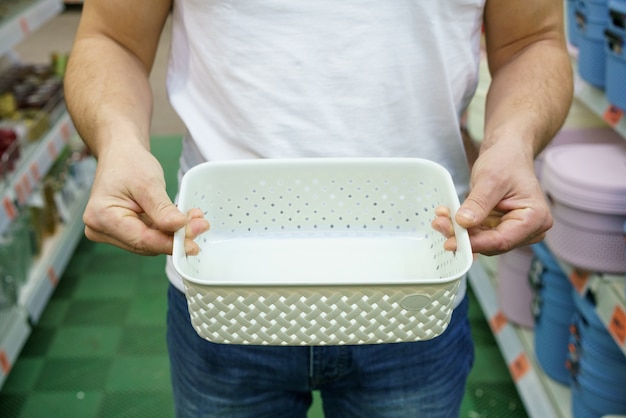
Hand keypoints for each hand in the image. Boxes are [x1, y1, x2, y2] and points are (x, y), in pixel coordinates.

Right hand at [82, 144, 209, 255]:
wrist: (120, 154)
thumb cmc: (128, 163)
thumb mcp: (148, 183)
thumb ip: (163, 209)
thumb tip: (179, 228)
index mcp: (102, 217)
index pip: (141, 240)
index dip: (170, 244)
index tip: (193, 245)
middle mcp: (101, 229)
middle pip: (146, 243)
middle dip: (175, 237)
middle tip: (201, 226)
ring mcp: (111, 232)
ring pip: (150, 242)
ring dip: (174, 234)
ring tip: (195, 220)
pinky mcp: (123, 231)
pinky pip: (149, 236)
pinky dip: (167, 229)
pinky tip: (183, 220)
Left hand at [432, 141, 551, 255]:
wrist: (507, 154)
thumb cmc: (507, 162)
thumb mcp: (490, 179)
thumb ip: (478, 203)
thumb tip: (463, 223)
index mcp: (536, 217)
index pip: (503, 240)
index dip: (476, 243)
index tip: (453, 241)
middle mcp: (529, 229)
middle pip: (492, 243)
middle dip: (464, 237)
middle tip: (440, 225)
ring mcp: (514, 230)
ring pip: (482, 241)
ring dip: (460, 232)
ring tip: (441, 219)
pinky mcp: (499, 228)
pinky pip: (479, 234)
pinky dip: (462, 227)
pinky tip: (448, 218)